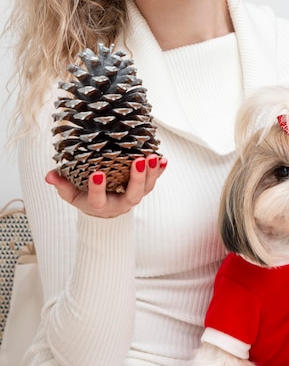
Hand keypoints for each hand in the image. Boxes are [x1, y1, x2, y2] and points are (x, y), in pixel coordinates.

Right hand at [45, 154, 166, 217]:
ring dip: (152, 172)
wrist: (105, 209)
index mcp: (101, 206)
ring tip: (153, 156)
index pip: (98, 200)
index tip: (97, 173)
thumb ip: (62, 185)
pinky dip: (160, 171)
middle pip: (132, 195)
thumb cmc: (85, 198)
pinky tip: (163, 159)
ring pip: (147, 188)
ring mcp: (135, 195)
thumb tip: (49, 176)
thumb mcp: (72, 195)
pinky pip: (154, 180)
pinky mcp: (144, 188)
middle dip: (136, 179)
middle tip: (138, 161)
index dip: (97, 189)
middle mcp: (121, 203)